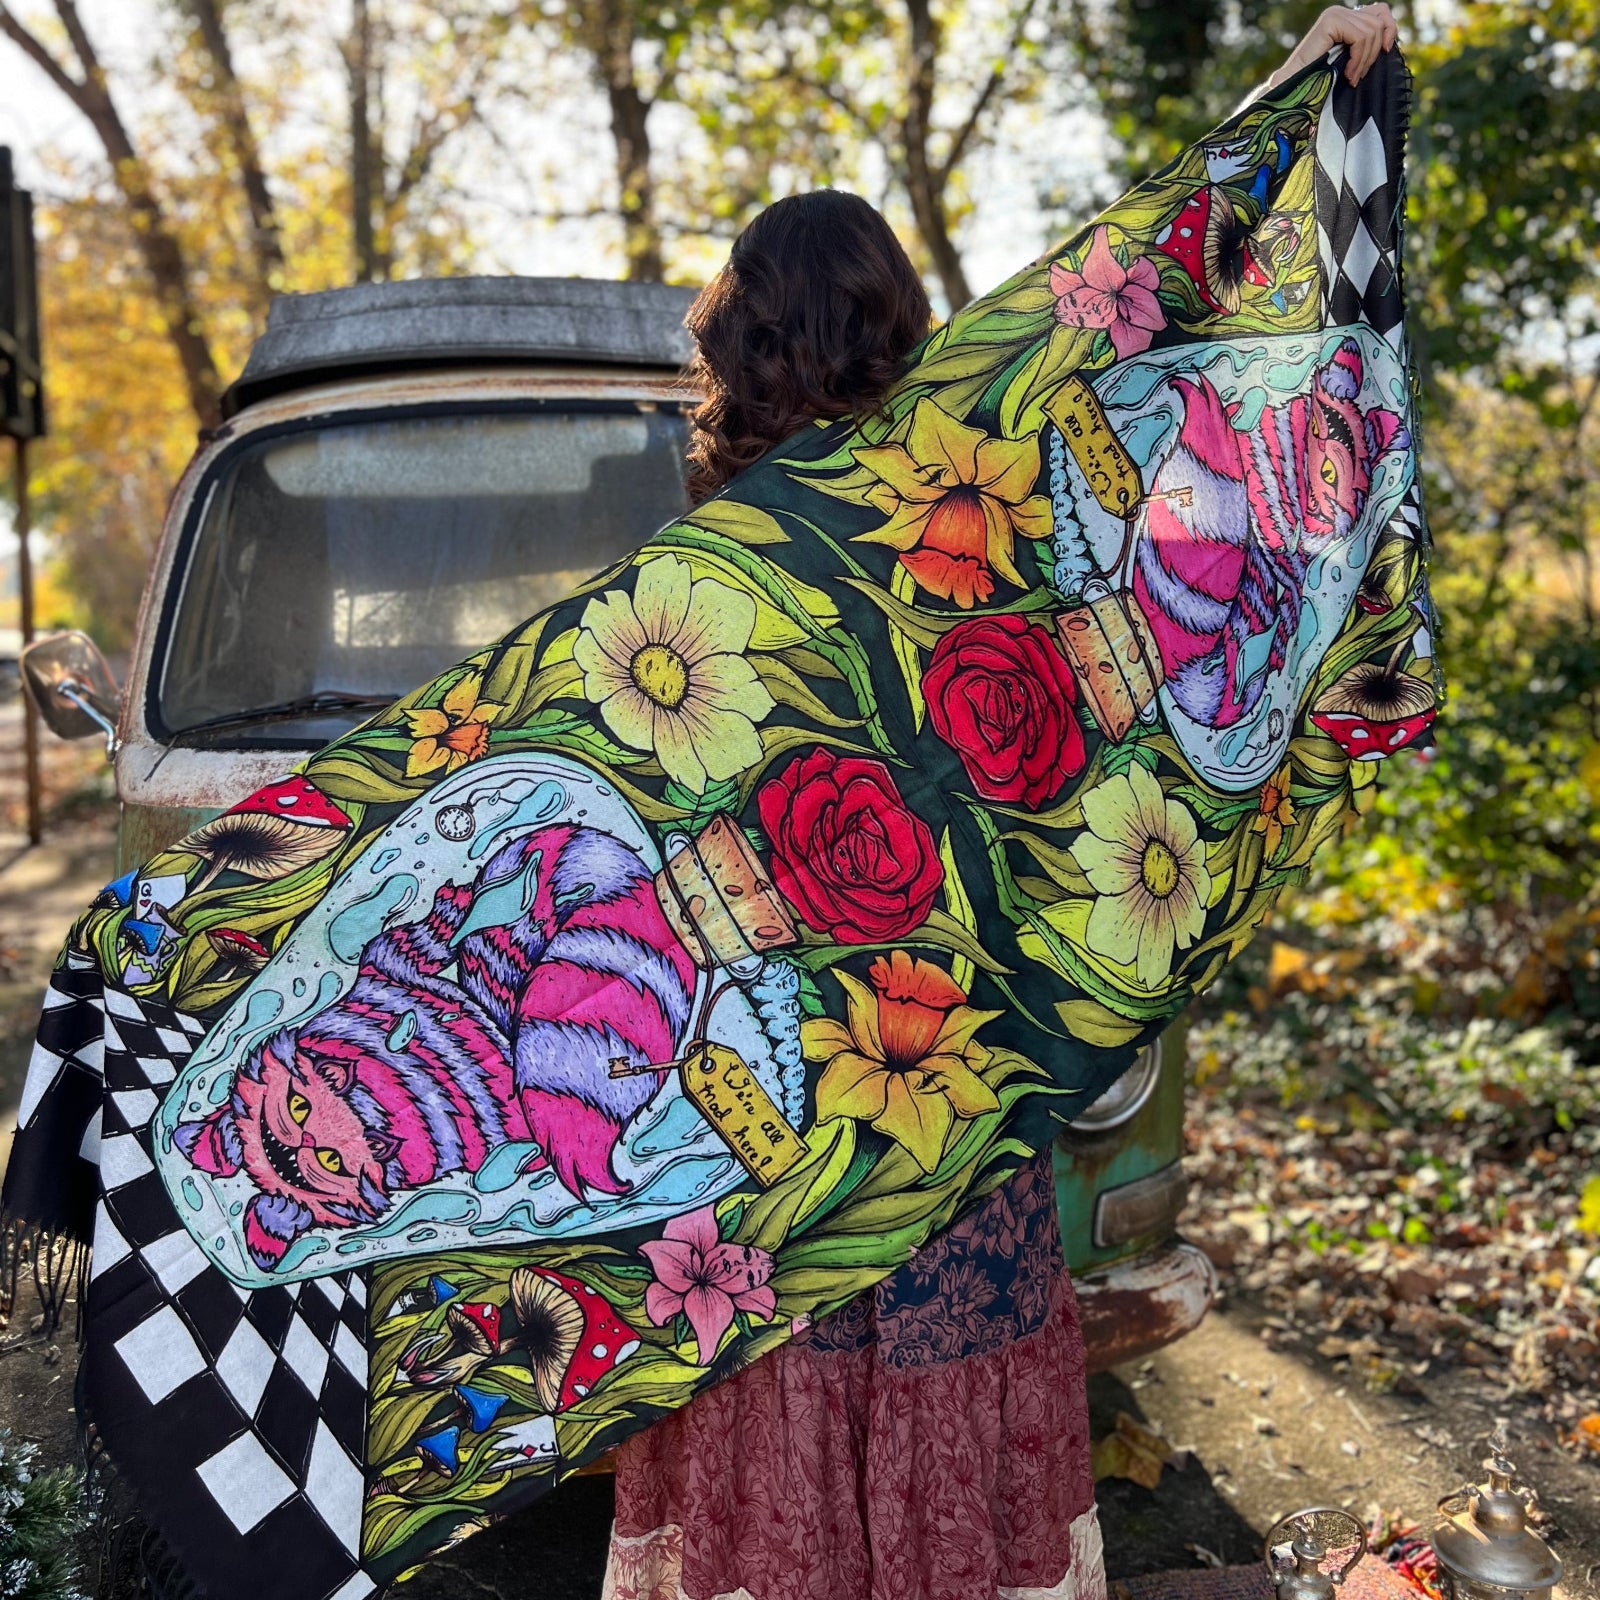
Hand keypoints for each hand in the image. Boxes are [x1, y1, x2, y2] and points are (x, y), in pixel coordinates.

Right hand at [1279, 3, 1398, 85]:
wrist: (1292, 87)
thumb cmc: (1318, 78)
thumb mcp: (1348, 57)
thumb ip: (1364, 44)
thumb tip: (1389, 40)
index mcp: (1345, 17)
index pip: (1380, 12)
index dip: (1389, 29)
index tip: (1385, 52)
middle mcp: (1340, 11)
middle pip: (1379, 22)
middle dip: (1374, 53)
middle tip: (1359, 75)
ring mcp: (1335, 14)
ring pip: (1372, 31)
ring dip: (1365, 60)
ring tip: (1352, 78)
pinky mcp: (1331, 22)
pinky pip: (1360, 37)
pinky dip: (1358, 59)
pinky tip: (1348, 74)